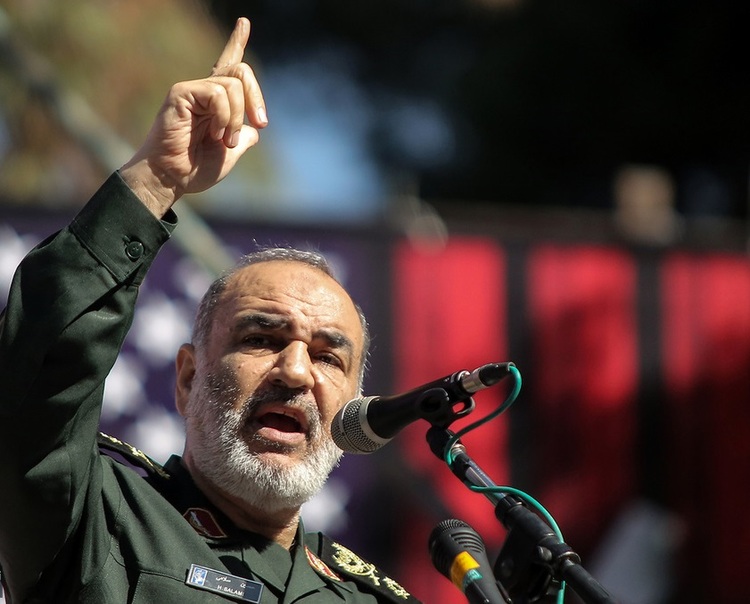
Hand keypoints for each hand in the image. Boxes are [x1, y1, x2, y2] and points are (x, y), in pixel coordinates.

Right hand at [120, 17, 266, 216]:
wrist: (172, 180)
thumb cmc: (196, 170)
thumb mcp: (231, 154)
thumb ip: (244, 137)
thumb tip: (254, 130)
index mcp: (215, 103)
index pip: (228, 66)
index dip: (236, 43)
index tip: (244, 22)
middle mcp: (204, 92)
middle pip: (241, 72)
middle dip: (256, 98)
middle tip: (261, 124)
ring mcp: (192, 90)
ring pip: (232, 85)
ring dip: (237, 118)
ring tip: (224, 140)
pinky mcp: (182, 92)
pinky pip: (218, 93)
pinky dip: (225, 116)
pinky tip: (215, 133)